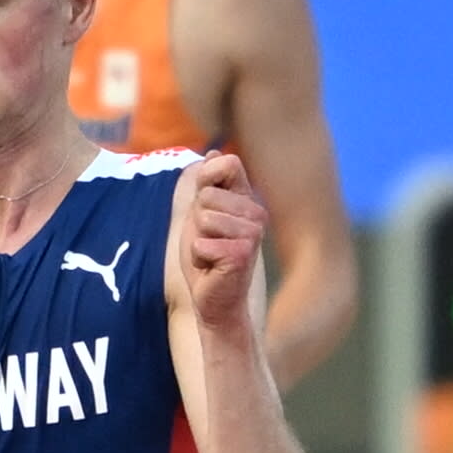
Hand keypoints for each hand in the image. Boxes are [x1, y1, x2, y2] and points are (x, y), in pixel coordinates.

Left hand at [180, 153, 268, 333]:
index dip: (205, 181)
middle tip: (209, 242)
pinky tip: (212, 268)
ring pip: (204, 218)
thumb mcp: (201, 215)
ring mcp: (253, 233)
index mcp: (248, 199)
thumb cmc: (207, 258)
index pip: (226, 165)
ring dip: (197, 240)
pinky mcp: (242, 254)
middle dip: (196, 221)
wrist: (214, 300)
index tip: (205, 209)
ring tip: (210, 255)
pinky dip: (198, 258)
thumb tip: (213, 152)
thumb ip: (207, 185)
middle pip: (207, 195)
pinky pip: (201, 244)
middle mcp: (256, 213)